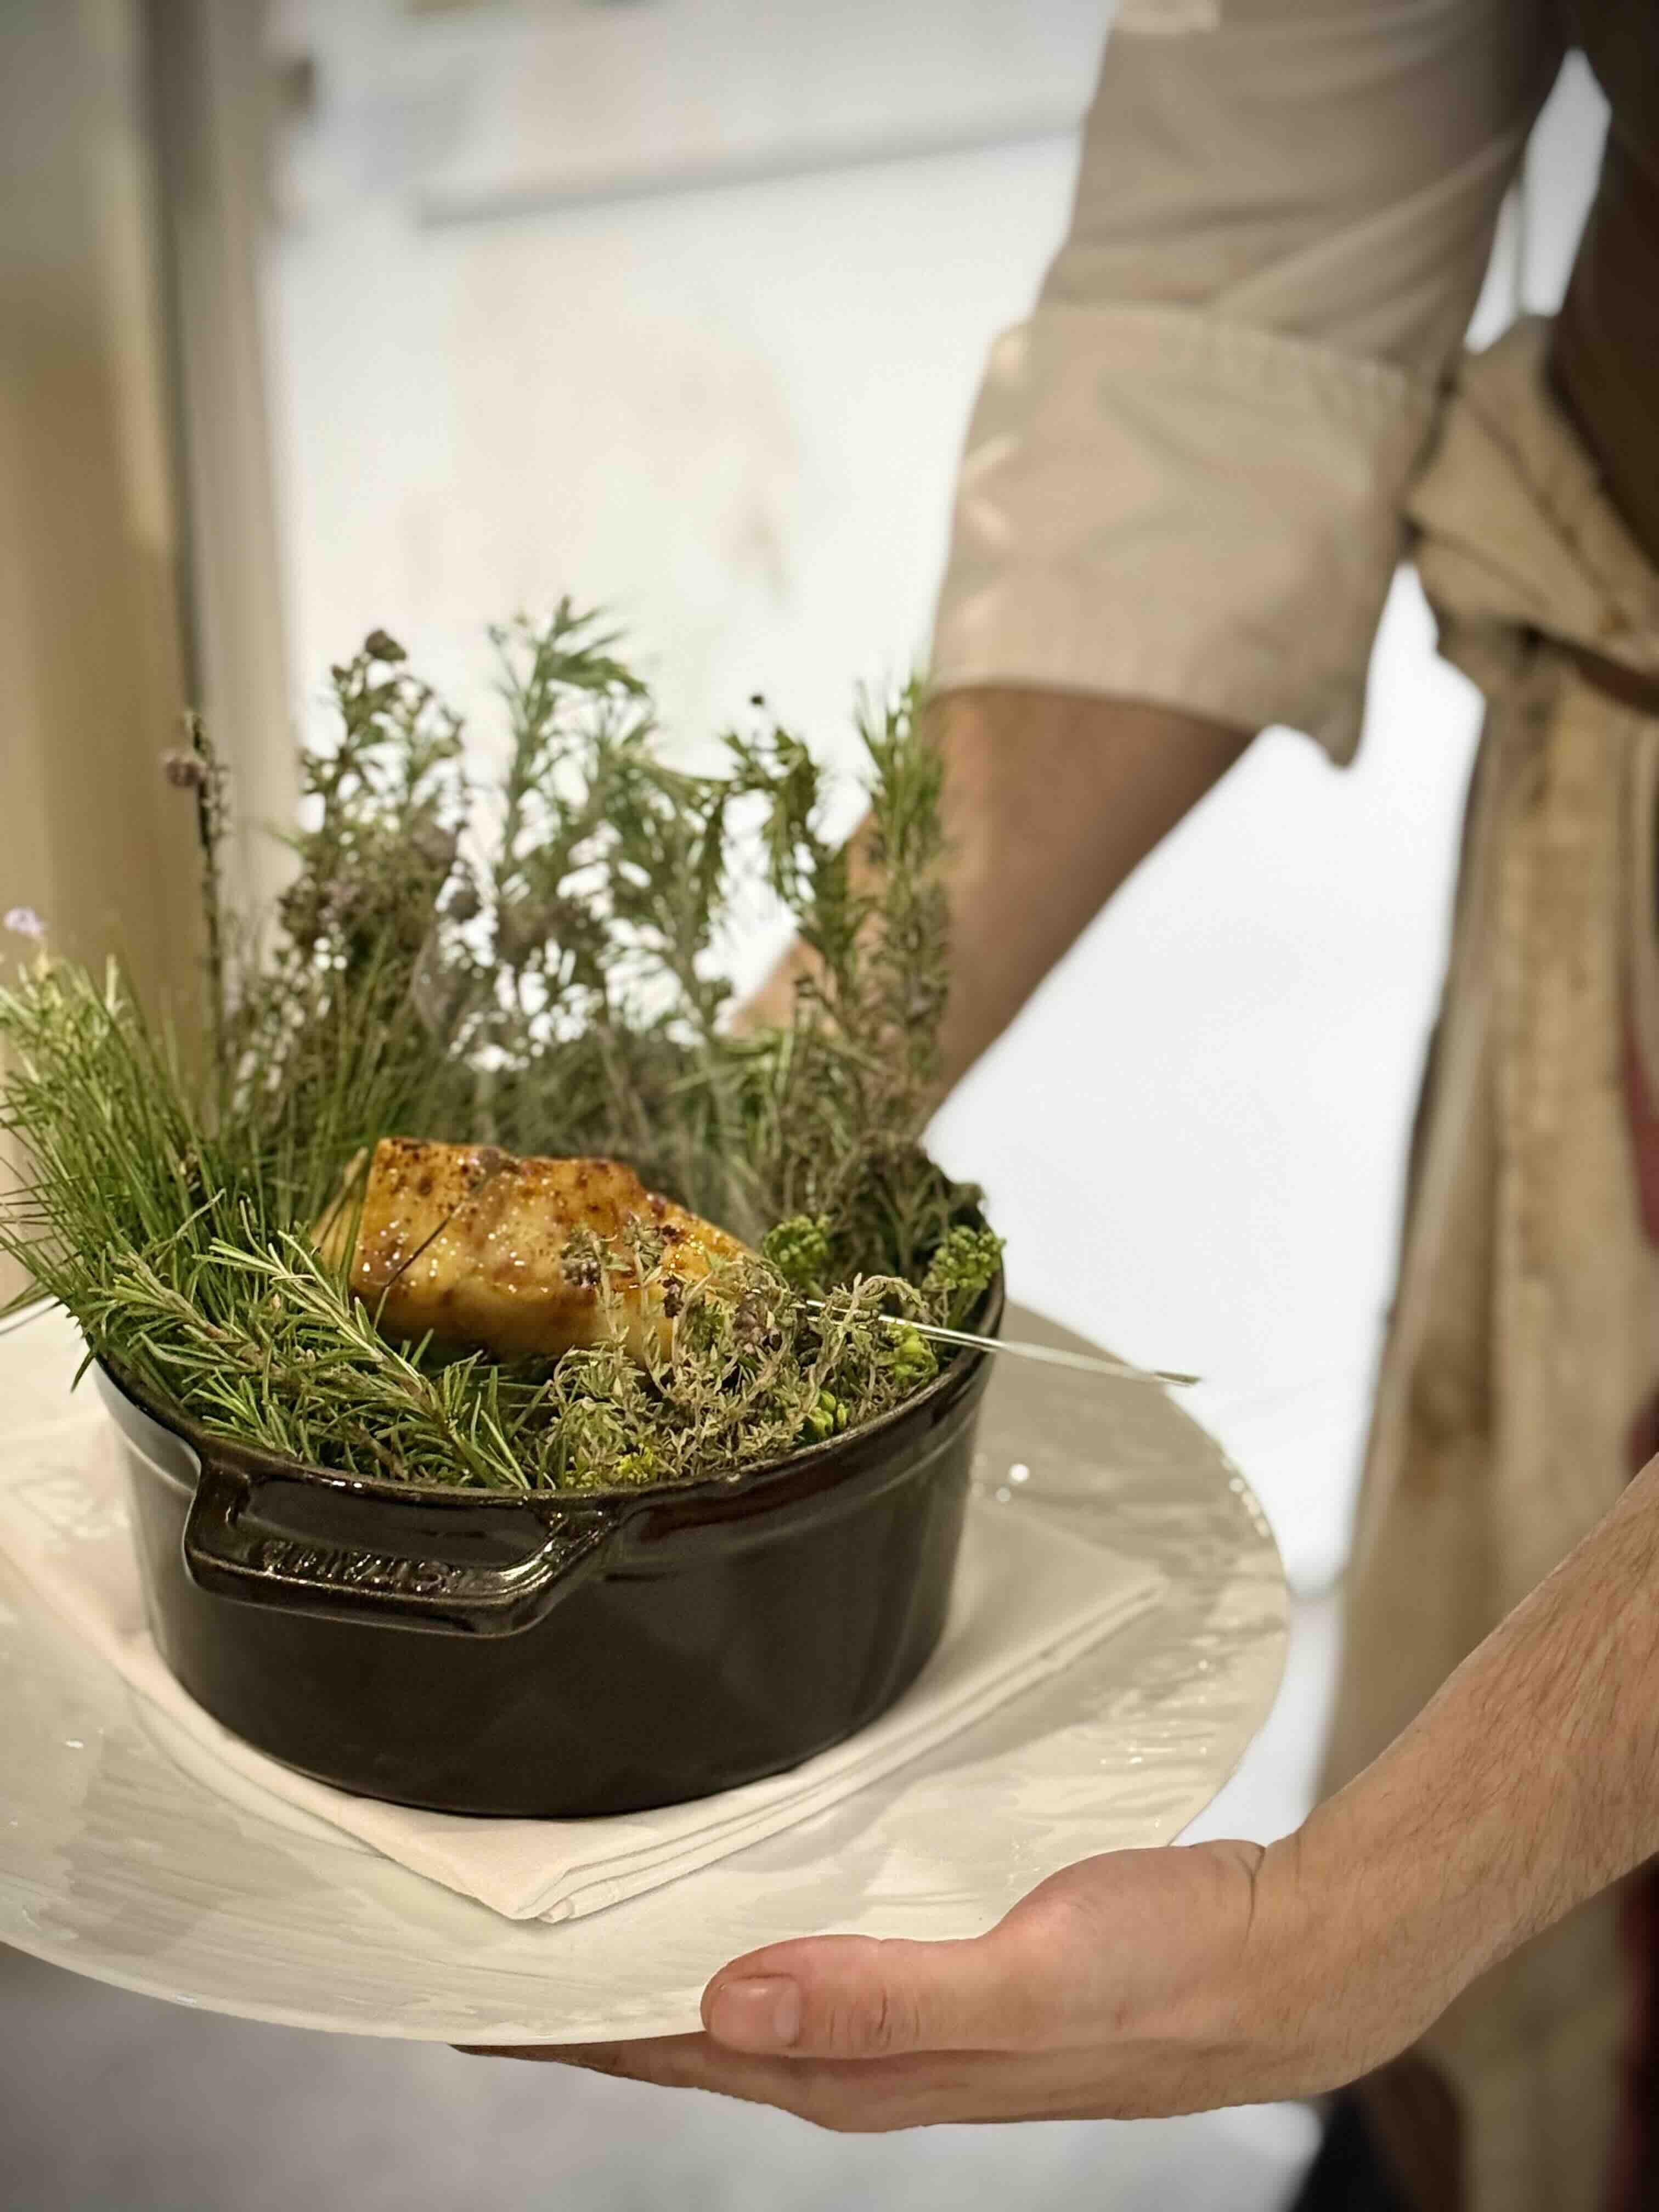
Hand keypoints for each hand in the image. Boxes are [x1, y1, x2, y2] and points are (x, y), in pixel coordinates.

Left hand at [463, 1836, 1386, 2132]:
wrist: (1284, 1967)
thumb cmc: (1167, 1976)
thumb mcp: (1025, 1977)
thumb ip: (880, 1995)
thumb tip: (726, 2000)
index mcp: (869, 2065)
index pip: (679, 2047)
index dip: (568, 2024)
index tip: (464, 1991)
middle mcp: (872, 2051)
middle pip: (694, 2030)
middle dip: (586, 1998)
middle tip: (487, 1942)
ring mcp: (910, 2015)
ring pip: (748, 1994)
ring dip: (661, 1963)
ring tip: (582, 1913)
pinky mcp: (947, 1968)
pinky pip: (813, 1957)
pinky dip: (748, 1933)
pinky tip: (738, 1892)